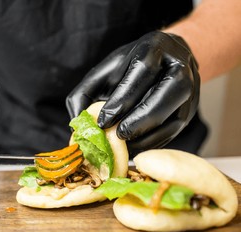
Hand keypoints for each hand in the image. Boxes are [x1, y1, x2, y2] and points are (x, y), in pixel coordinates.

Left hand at [66, 31, 199, 154]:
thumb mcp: (104, 71)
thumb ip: (84, 92)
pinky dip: (152, 143)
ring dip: (146, 137)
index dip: (122, 98)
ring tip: (123, 148)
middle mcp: (179, 66)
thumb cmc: (129, 66)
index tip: (103, 121)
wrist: (166, 59)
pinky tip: (134, 149)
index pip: (142, 71)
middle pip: (165, 94)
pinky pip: (174, 132)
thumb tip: (77, 121)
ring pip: (174, 117)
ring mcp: (190, 90)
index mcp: (154, 47)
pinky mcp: (190, 111)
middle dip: (139, 120)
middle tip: (117, 136)